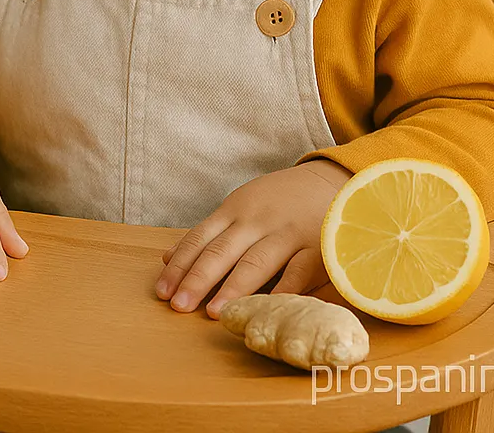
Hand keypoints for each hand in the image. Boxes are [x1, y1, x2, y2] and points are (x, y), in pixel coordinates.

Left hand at [155, 159, 351, 318]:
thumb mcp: (239, 207)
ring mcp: (287, 234)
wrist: (331, 180)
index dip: (180, 266)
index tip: (162, 291)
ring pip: (256, 262)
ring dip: (234, 288)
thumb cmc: (278, 201)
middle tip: (178, 306)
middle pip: (222, 252)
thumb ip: (207, 234)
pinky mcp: (317, 248)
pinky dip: (284, 291)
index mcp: (235, 211)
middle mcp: (257, 221)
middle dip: (198, 280)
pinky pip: (298, 272)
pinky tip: (267, 309)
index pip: (199, 239)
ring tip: (216, 313)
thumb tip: (168, 258)